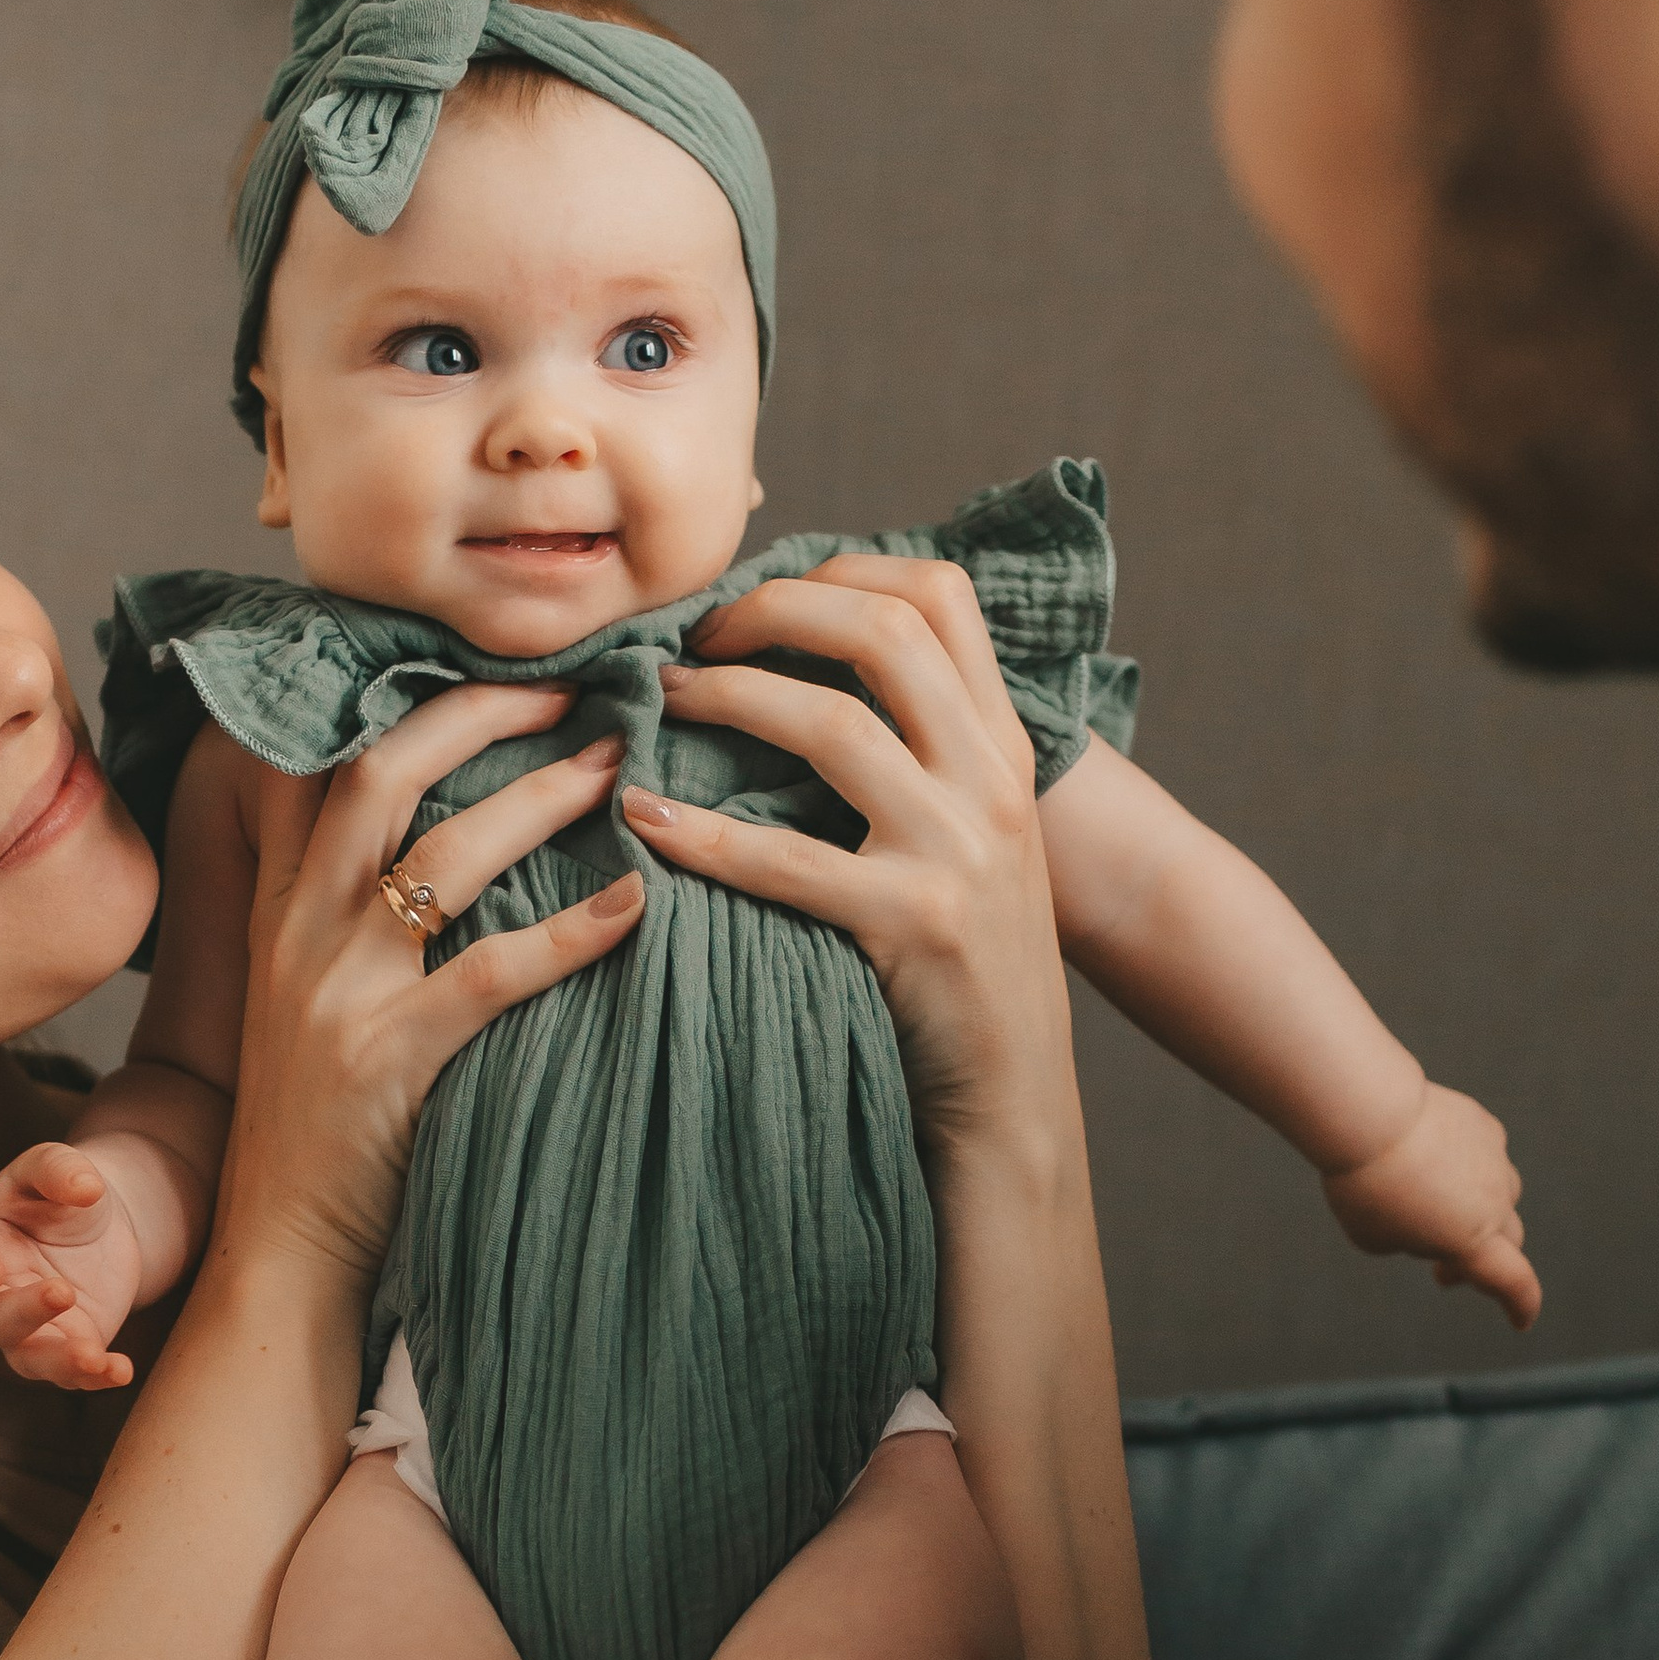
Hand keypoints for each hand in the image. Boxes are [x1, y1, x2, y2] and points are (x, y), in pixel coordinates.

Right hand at [0, 1141, 146, 1391]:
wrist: (103, 1222)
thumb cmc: (61, 1190)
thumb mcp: (56, 1164)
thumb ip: (59, 1168)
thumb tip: (86, 1187)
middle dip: (19, 1314)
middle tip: (62, 1292)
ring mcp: (29, 1329)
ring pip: (25, 1360)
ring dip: (56, 1361)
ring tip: (92, 1356)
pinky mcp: (68, 1346)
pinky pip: (71, 1374)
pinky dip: (95, 1377)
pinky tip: (120, 1370)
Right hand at [217, 697, 641, 1293]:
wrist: (280, 1251)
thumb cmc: (320, 1129)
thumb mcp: (303, 999)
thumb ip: (341, 917)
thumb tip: (427, 843)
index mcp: (280, 909)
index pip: (322, 763)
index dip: (399, 695)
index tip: (481, 655)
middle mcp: (299, 933)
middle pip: (377, 773)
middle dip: (475, 714)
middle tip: (569, 689)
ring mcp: (336, 995)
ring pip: (437, 858)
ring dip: (535, 801)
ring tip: (615, 769)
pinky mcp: (387, 1063)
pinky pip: (487, 977)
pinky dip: (565, 935)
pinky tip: (633, 907)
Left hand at [630, 558, 1064, 1152]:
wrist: (1014, 1091)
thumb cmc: (964, 958)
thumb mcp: (972, 833)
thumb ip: (922, 751)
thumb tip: (806, 669)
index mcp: (1005, 743)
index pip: (939, 593)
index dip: (841, 568)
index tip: (762, 601)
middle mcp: (993, 779)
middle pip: (883, 629)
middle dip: (772, 610)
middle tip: (694, 639)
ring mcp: (959, 849)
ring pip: (833, 723)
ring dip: (729, 698)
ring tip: (663, 704)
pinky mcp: (914, 924)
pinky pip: (784, 858)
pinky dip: (700, 833)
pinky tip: (644, 818)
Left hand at [1322, 1082, 1539, 1326]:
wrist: (1372, 1114)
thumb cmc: (1365, 1185)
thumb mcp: (1375, 1236)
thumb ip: (1408, 1238)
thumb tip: (1425, 1218)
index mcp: (1473, 1241)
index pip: (1514, 1282)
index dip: (1521, 1304)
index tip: (1521, 1322)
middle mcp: (1494, 1203)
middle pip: (1508, 1240)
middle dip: (1481, 1259)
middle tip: (1442, 1272)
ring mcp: (1495, 1161)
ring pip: (1500, 1194)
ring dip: (1477, 1210)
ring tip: (1434, 1208)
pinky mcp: (1485, 1127)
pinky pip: (1486, 1156)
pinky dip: (1468, 1166)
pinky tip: (1436, 1160)